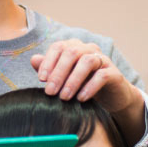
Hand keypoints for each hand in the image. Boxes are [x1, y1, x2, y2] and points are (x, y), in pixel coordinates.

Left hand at [30, 40, 145, 145]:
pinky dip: (90, 87)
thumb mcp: (65, 79)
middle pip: (71, 53)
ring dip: (73, 80)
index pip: (59, 47)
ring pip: (87, 61)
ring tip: (64, 97)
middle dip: (58, 73)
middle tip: (50, 92)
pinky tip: (81, 99)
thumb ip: (50, 69)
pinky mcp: (114, 73)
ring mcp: (103, 59)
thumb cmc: (84, 85)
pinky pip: (102, 76)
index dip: (48, 61)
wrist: (111, 97)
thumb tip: (33, 59)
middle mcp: (89, 49)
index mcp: (75, 47)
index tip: (41, 79)